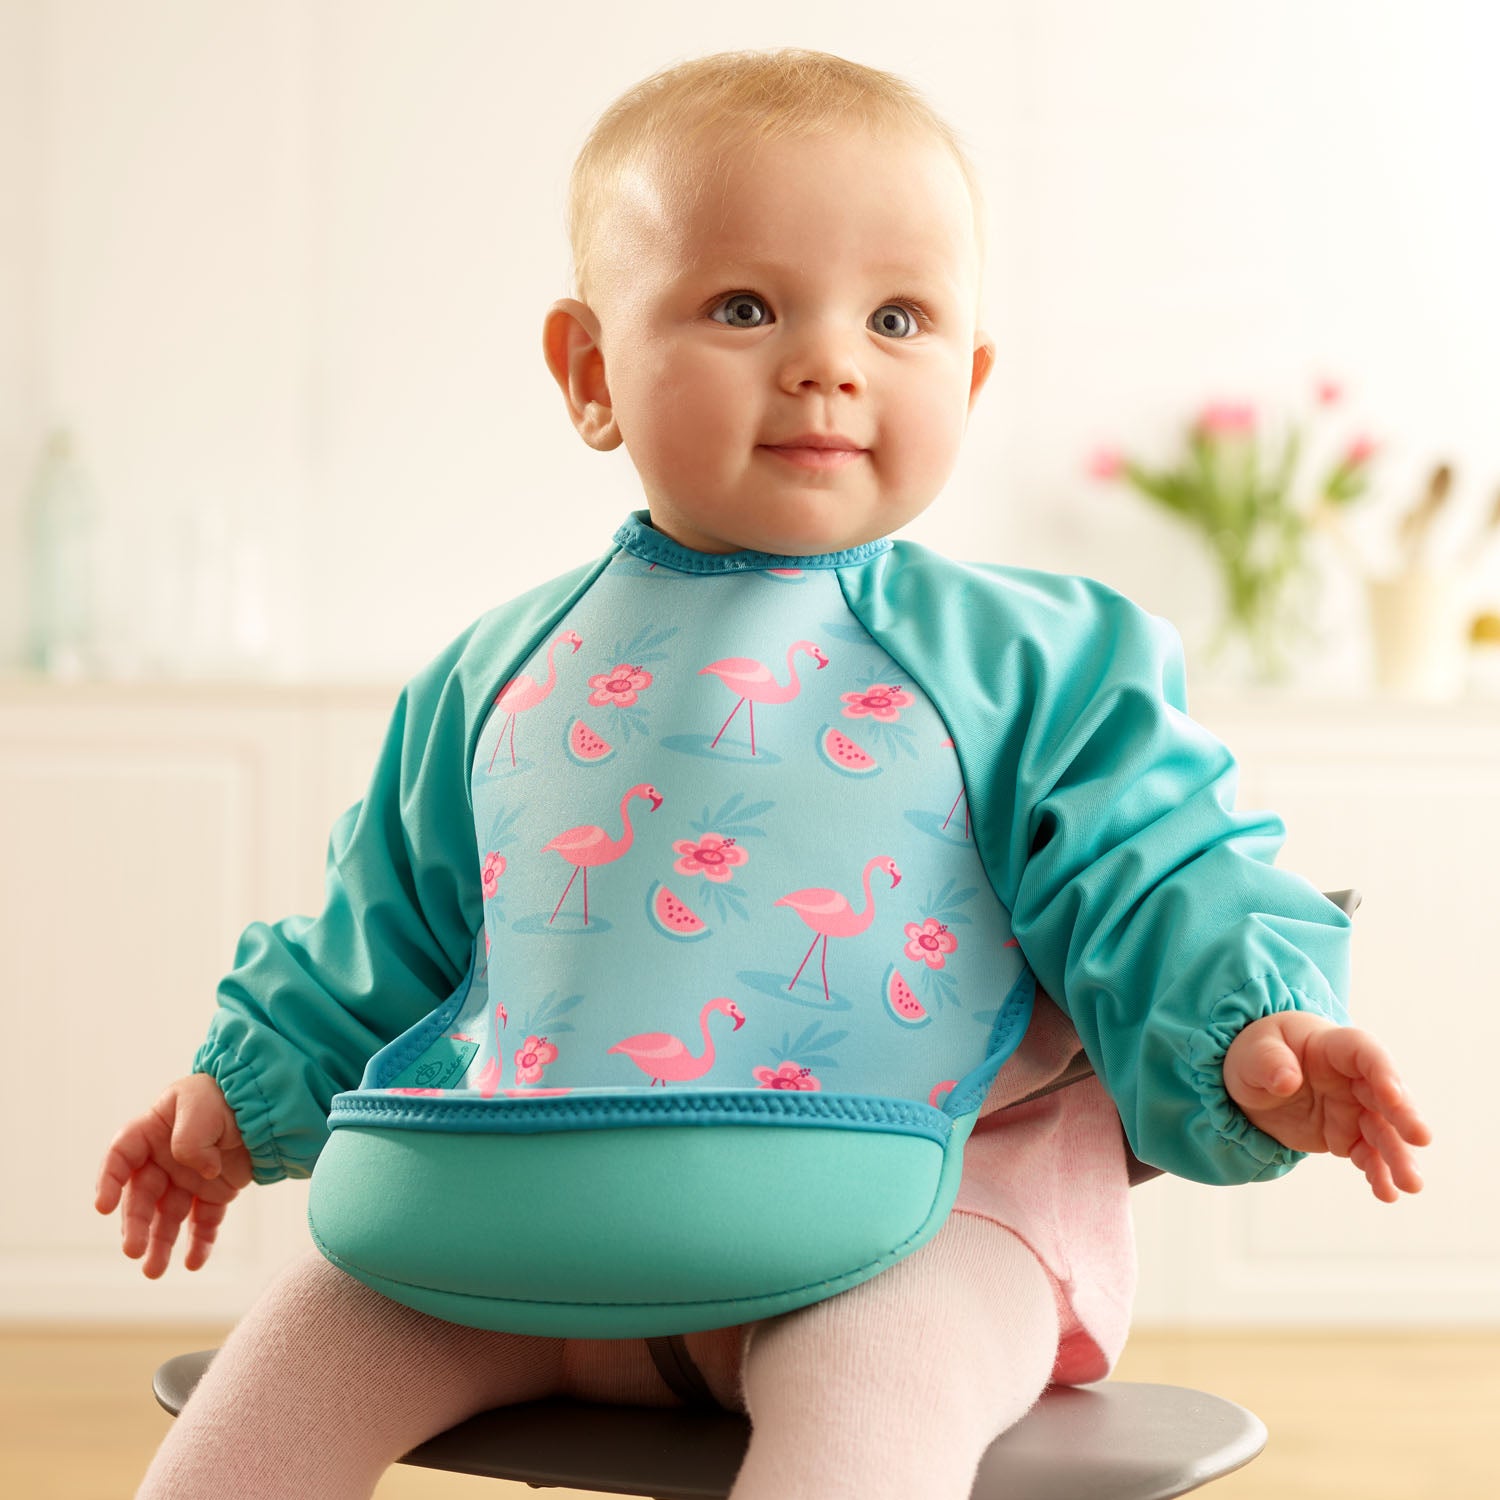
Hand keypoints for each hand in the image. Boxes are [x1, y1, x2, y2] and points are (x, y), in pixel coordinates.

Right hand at [94, 1073, 253, 1276]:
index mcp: (151, 1132)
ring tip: (154, 1271)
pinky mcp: (215, 1193)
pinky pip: (204, 1221)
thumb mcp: (200, 1104)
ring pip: (168, 1217)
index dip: (109, 1181)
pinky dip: (199, 1242)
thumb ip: (190, 1138)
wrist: (263, 1102)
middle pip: (142, 1196)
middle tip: (133, 1250)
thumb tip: (202, 1172)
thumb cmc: (223, 1096)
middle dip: (135, 1225)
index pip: (120, 1157)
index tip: (102, 1207)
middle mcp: (164, 1160)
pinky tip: (193, 1263)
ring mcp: (188, 1179)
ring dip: (160, 1243)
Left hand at [1223, 1011, 1430, 1201]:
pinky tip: (1386, 1193)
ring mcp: (1354, 1109)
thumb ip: (1269, 1062)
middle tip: (1421, 1138)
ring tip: (1411, 1184)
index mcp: (1334, 1047)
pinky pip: (1367, 1155)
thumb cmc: (1260, 1054)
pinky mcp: (1348, 1137)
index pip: (1365, 1053)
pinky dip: (1377, 1173)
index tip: (1393, 1094)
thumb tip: (1286, 1080)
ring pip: (1383, 1132)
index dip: (1382, 1071)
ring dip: (1399, 1156)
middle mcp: (1353, 1078)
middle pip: (1385, 1096)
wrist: (1257, 1080)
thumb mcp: (1253, 1052)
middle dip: (1404, 1116)